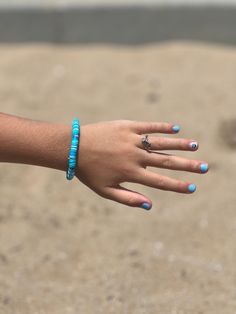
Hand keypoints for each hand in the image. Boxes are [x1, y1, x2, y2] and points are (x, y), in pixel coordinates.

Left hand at [76, 120, 207, 209]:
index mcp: (131, 173)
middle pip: (166, 161)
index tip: (193, 187)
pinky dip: (162, 127)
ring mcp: (132, 140)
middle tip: (205, 167)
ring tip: (195, 146)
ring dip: (180, 145)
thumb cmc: (88, 171)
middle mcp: (135, 156)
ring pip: (161, 143)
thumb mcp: (105, 190)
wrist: (73, 147)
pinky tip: (176, 129)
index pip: (160, 181)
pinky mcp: (127, 126)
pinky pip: (148, 126)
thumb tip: (150, 206)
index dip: (178, 185)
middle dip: (187, 165)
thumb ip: (128, 198)